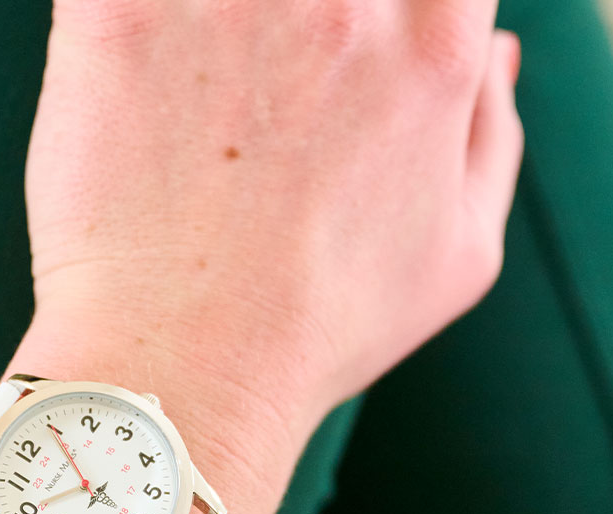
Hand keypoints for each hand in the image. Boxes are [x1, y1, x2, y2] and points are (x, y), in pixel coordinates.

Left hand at [7, 0, 522, 513]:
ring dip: (223, 14)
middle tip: (276, 72)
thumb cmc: (322, 331)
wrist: (186, 377)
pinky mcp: (115, 14)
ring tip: (214, 79)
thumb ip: (490, 138)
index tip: (372, 39)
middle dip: (315, 16)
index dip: (410, 5)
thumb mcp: (457, 257)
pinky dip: (131, 12)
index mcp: (434, 50)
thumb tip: (497, 54)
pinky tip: (146, 63)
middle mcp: (342, 2)